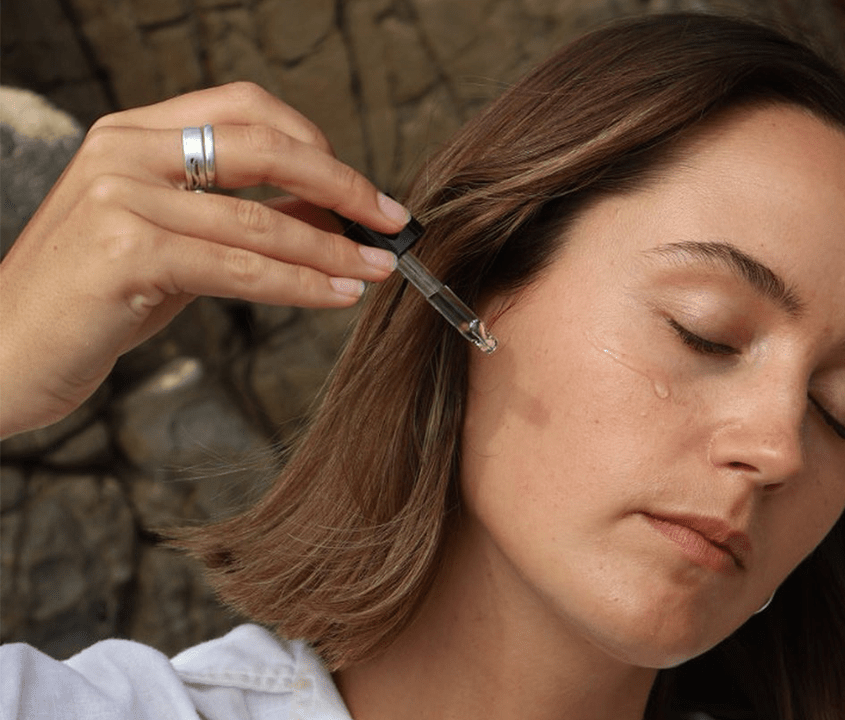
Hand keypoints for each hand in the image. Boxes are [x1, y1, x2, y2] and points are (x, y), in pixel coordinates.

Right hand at [0, 82, 405, 437]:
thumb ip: (236, 219)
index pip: (243, 107)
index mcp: (130, 134)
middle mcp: (122, 152)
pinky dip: (300, 283)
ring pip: (260, 219)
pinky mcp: (123, 253)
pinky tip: (337, 296)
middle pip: (262, 146)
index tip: (361, 188)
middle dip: (341, 185)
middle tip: (390, 221)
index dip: (314, 144)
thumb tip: (328, 214)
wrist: (1, 356)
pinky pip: (240, 267)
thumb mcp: (169, 243)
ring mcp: (118, 198)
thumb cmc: (90, 302)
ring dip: (334, 248)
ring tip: (377, 270)